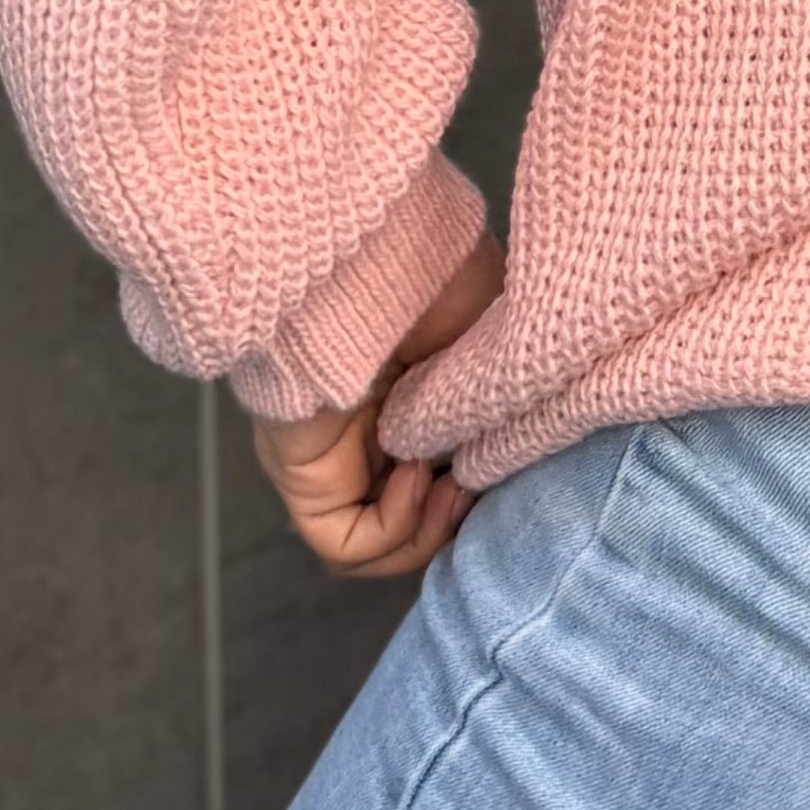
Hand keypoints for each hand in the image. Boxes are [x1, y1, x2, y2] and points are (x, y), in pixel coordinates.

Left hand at [246, 231, 504, 582]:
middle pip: (409, 513)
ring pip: (375, 540)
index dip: (477, 483)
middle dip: (456, 514)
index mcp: (409, 392)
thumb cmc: (442, 281)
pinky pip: (342, 543)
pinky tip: (416, 476)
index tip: (505, 462)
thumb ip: (495, 406)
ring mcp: (332, 456)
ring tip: (453, 485)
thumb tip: (490, 466)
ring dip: (427, 531)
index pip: (440, 469)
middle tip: (482, 480)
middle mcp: (366, 428)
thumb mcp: (493, 347)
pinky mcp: (303, 476)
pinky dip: (392, 529)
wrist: (384, 265)